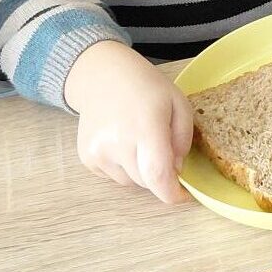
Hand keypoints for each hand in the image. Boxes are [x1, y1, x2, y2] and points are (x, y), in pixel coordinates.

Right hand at [64, 40, 193, 204]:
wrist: (102, 77)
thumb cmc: (147, 88)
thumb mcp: (179, 103)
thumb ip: (183, 139)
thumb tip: (175, 171)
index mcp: (145, 126)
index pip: (157, 174)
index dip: (172, 193)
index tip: (183, 195)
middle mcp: (118, 143)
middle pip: (146, 182)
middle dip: (161, 176)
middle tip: (163, 152)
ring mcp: (98, 152)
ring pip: (131, 182)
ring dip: (142, 171)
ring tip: (140, 141)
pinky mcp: (87, 158)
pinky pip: (114, 177)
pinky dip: (125, 168)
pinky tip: (123, 142)